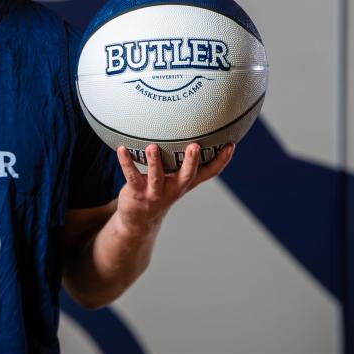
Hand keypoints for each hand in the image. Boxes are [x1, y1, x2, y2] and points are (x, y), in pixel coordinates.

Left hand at [115, 143, 235, 235]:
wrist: (139, 221)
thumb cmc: (160, 192)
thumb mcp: (175, 180)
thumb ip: (184, 162)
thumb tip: (190, 132)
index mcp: (185, 183)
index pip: (208, 173)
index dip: (221, 161)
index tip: (231, 145)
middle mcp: (174, 188)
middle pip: (186, 176)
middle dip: (191, 162)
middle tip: (195, 146)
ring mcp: (155, 192)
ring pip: (156, 177)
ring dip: (154, 162)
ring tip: (152, 147)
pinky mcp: (137, 193)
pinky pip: (131, 176)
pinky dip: (126, 162)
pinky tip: (122, 149)